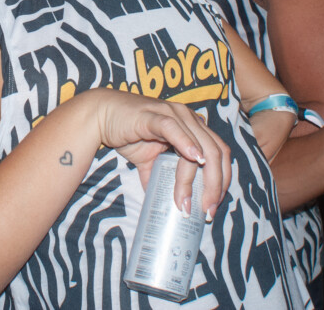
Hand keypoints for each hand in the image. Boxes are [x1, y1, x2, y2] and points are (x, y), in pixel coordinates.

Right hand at [91, 90, 230, 221]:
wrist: (101, 115)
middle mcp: (188, 117)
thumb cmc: (126, 132)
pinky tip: (196, 159)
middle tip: (207, 211)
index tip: (213, 205)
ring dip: (197, 178)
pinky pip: (174, 129)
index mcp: (192, 126)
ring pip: (200, 145)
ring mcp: (173, 114)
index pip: (219, 153)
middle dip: (216, 185)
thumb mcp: (148, 159)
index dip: (223, 180)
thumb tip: (163, 204)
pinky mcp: (154, 115)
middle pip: (216, 152)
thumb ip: (159, 177)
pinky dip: (187, 144)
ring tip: (188, 203)